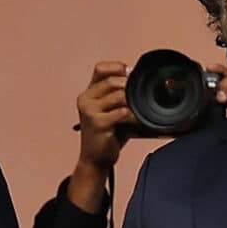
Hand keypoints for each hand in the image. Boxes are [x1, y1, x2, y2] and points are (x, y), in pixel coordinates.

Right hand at [67, 61, 136, 212]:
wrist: (96, 160)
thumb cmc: (107, 135)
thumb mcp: (112, 111)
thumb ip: (121, 96)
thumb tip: (140, 83)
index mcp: (88, 94)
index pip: (100, 69)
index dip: (117, 67)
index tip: (130, 73)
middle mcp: (86, 99)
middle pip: (112, 80)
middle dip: (129, 86)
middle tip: (140, 96)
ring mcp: (89, 111)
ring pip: (118, 95)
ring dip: (133, 102)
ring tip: (139, 110)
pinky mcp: (97, 123)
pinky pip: (122, 112)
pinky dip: (133, 116)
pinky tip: (137, 121)